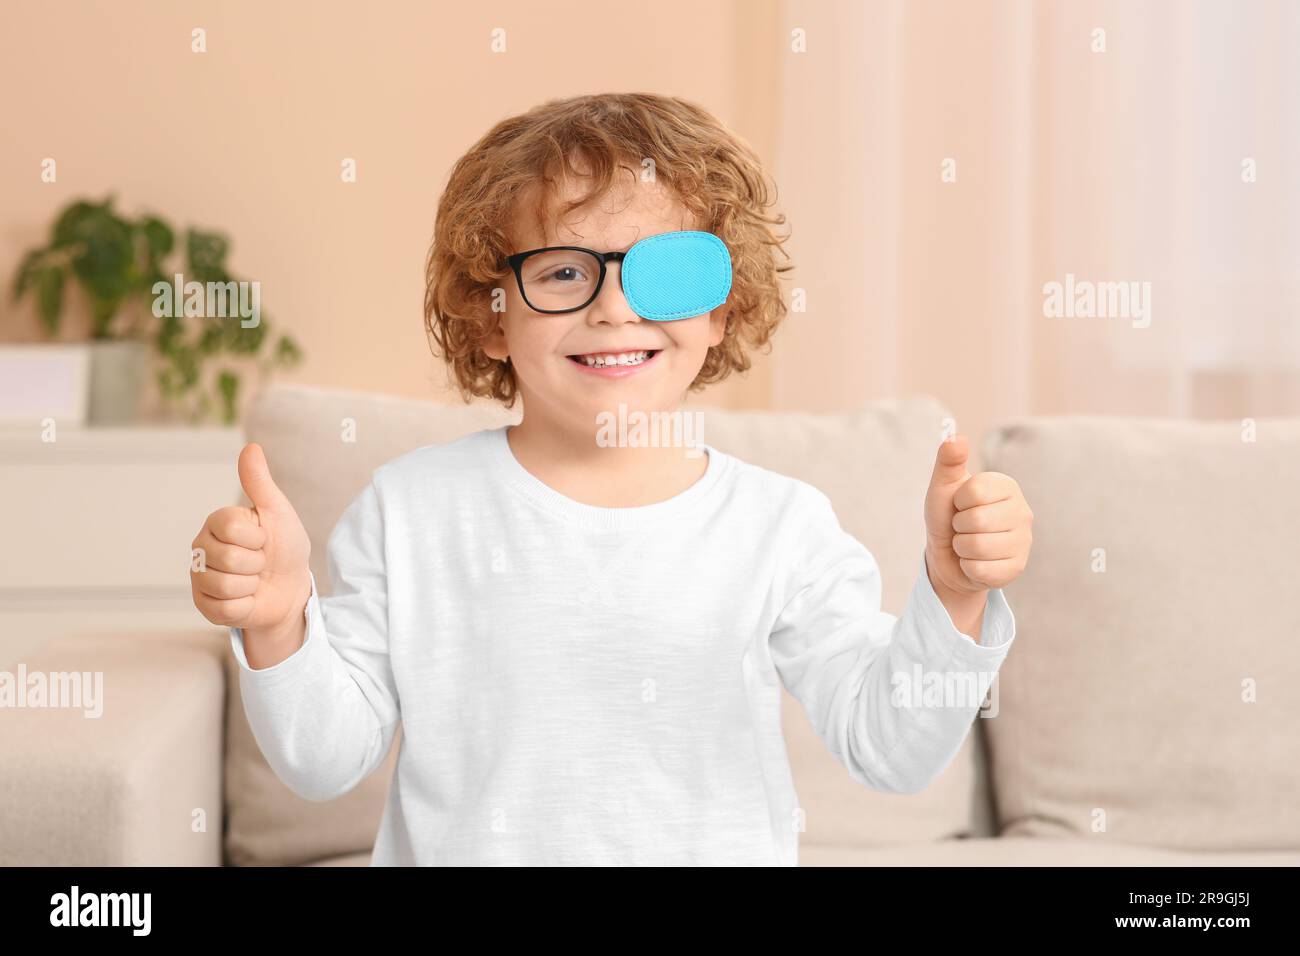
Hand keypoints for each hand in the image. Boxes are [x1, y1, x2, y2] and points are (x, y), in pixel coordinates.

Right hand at [190, 442, 311, 636]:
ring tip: (253, 580)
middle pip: (229, 558)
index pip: (229, 526)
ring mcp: (199, 577)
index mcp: (217, 522)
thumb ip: (260, 483)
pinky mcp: (204, 605)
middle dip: (256, 564)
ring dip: (251, 585)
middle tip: (260, 562)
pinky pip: (225, 608)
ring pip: (226, 584)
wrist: (291, 587)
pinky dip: (245, 606)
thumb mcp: (277, 512)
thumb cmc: (284, 547)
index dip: (257, 536)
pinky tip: (246, 598)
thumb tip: (251, 447)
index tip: (263, 538)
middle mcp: (201, 547)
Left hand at [923, 434, 1032, 593]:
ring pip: (977, 547)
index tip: (961, 505)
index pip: (974, 490)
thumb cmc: (947, 515)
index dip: (957, 501)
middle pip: (976, 520)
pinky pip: (981, 570)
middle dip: (958, 527)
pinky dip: (968, 567)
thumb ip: (948, 461)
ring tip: (968, 544)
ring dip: (961, 548)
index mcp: (1007, 486)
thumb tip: (955, 437)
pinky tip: (975, 561)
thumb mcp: (943, 486)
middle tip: (963, 527)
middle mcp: (1023, 511)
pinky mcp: (1017, 568)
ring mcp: (1024, 542)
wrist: (947, 555)